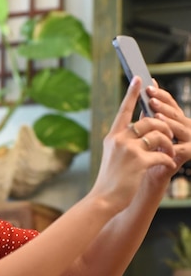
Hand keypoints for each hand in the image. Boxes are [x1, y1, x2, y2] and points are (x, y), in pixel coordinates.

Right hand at [91, 77, 176, 211]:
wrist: (104, 198)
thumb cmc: (111, 179)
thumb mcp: (114, 155)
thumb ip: (125, 140)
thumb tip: (141, 127)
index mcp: (113, 136)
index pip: (124, 110)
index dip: (132, 93)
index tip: (140, 77)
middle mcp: (120, 139)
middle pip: (149, 121)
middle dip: (164, 127)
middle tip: (169, 136)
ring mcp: (129, 149)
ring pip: (158, 135)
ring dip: (169, 143)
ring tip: (170, 151)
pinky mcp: (139, 161)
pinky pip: (162, 153)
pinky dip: (168, 159)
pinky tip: (168, 165)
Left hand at [147, 84, 190, 168]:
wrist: (150, 178)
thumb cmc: (147, 154)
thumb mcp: (146, 133)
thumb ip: (146, 117)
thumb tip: (139, 97)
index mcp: (175, 120)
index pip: (169, 103)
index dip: (160, 94)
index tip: (148, 86)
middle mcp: (185, 127)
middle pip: (175, 112)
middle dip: (162, 105)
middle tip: (151, 98)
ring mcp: (188, 140)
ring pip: (179, 128)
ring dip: (168, 121)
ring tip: (156, 116)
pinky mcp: (188, 154)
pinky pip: (180, 148)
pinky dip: (171, 145)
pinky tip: (162, 141)